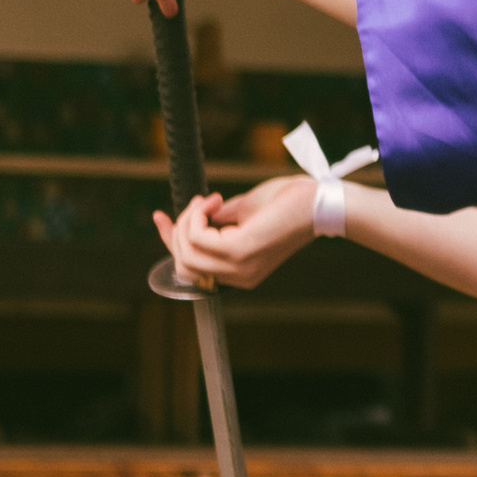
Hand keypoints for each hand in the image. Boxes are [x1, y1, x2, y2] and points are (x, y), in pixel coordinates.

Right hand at [153, 178, 316, 291]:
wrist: (318, 201)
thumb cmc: (287, 203)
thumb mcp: (244, 212)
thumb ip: (217, 221)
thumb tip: (190, 217)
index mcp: (240, 272)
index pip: (192, 267)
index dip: (170, 241)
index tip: (158, 217)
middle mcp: (238, 277)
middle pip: (183, 261)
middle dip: (178, 229)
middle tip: (198, 202)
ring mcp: (239, 267)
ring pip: (187, 250)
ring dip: (189, 219)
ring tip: (210, 199)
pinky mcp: (239, 252)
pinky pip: (198, 237)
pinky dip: (198, 215)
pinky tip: (216, 200)